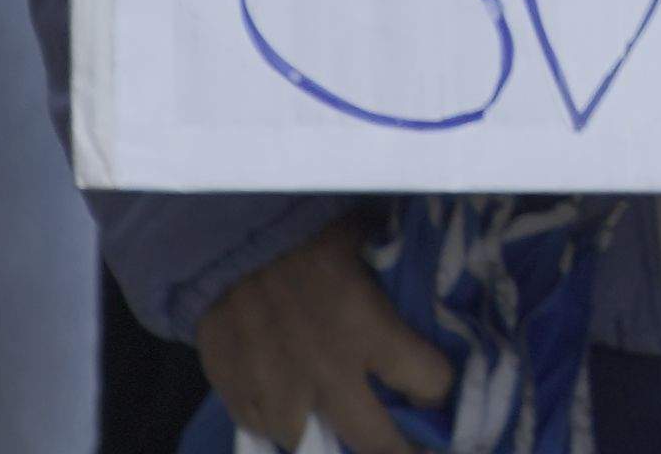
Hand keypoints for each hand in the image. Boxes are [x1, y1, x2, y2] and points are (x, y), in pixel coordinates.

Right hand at [196, 223, 449, 453]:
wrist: (221, 237)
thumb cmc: (300, 228)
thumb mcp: (359, 232)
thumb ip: (390, 254)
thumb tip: (418, 247)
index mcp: (369, 329)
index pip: (429, 381)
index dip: (439, 388)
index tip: (437, 390)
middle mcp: (329, 372)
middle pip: (377, 443)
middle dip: (399, 452)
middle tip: (411, 451)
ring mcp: (278, 390)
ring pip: (307, 443)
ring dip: (321, 434)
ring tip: (330, 423)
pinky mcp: (235, 392)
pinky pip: (259, 426)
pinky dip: (272, 419)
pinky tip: (281, 404)